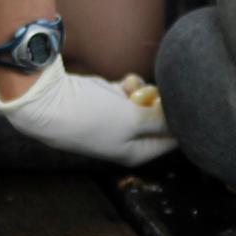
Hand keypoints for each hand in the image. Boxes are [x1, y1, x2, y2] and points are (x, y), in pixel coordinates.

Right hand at [0, 55, 175, 165]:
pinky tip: (124, 82)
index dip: (182, 123)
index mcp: (137, 153)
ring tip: (133, 90)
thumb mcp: (132, 120)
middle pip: (163, 120)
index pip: (173, 141)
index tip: (184, 106)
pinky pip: (133, 91)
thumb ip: (161, 120)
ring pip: (148, 102)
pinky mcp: (111, 100)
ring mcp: (121, 118)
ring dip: (146, 92)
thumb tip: (182, 120)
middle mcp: (131, 139)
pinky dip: (131, 85)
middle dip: (162, 104)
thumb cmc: (91, 117)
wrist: (50, 102)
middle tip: (156, 95)